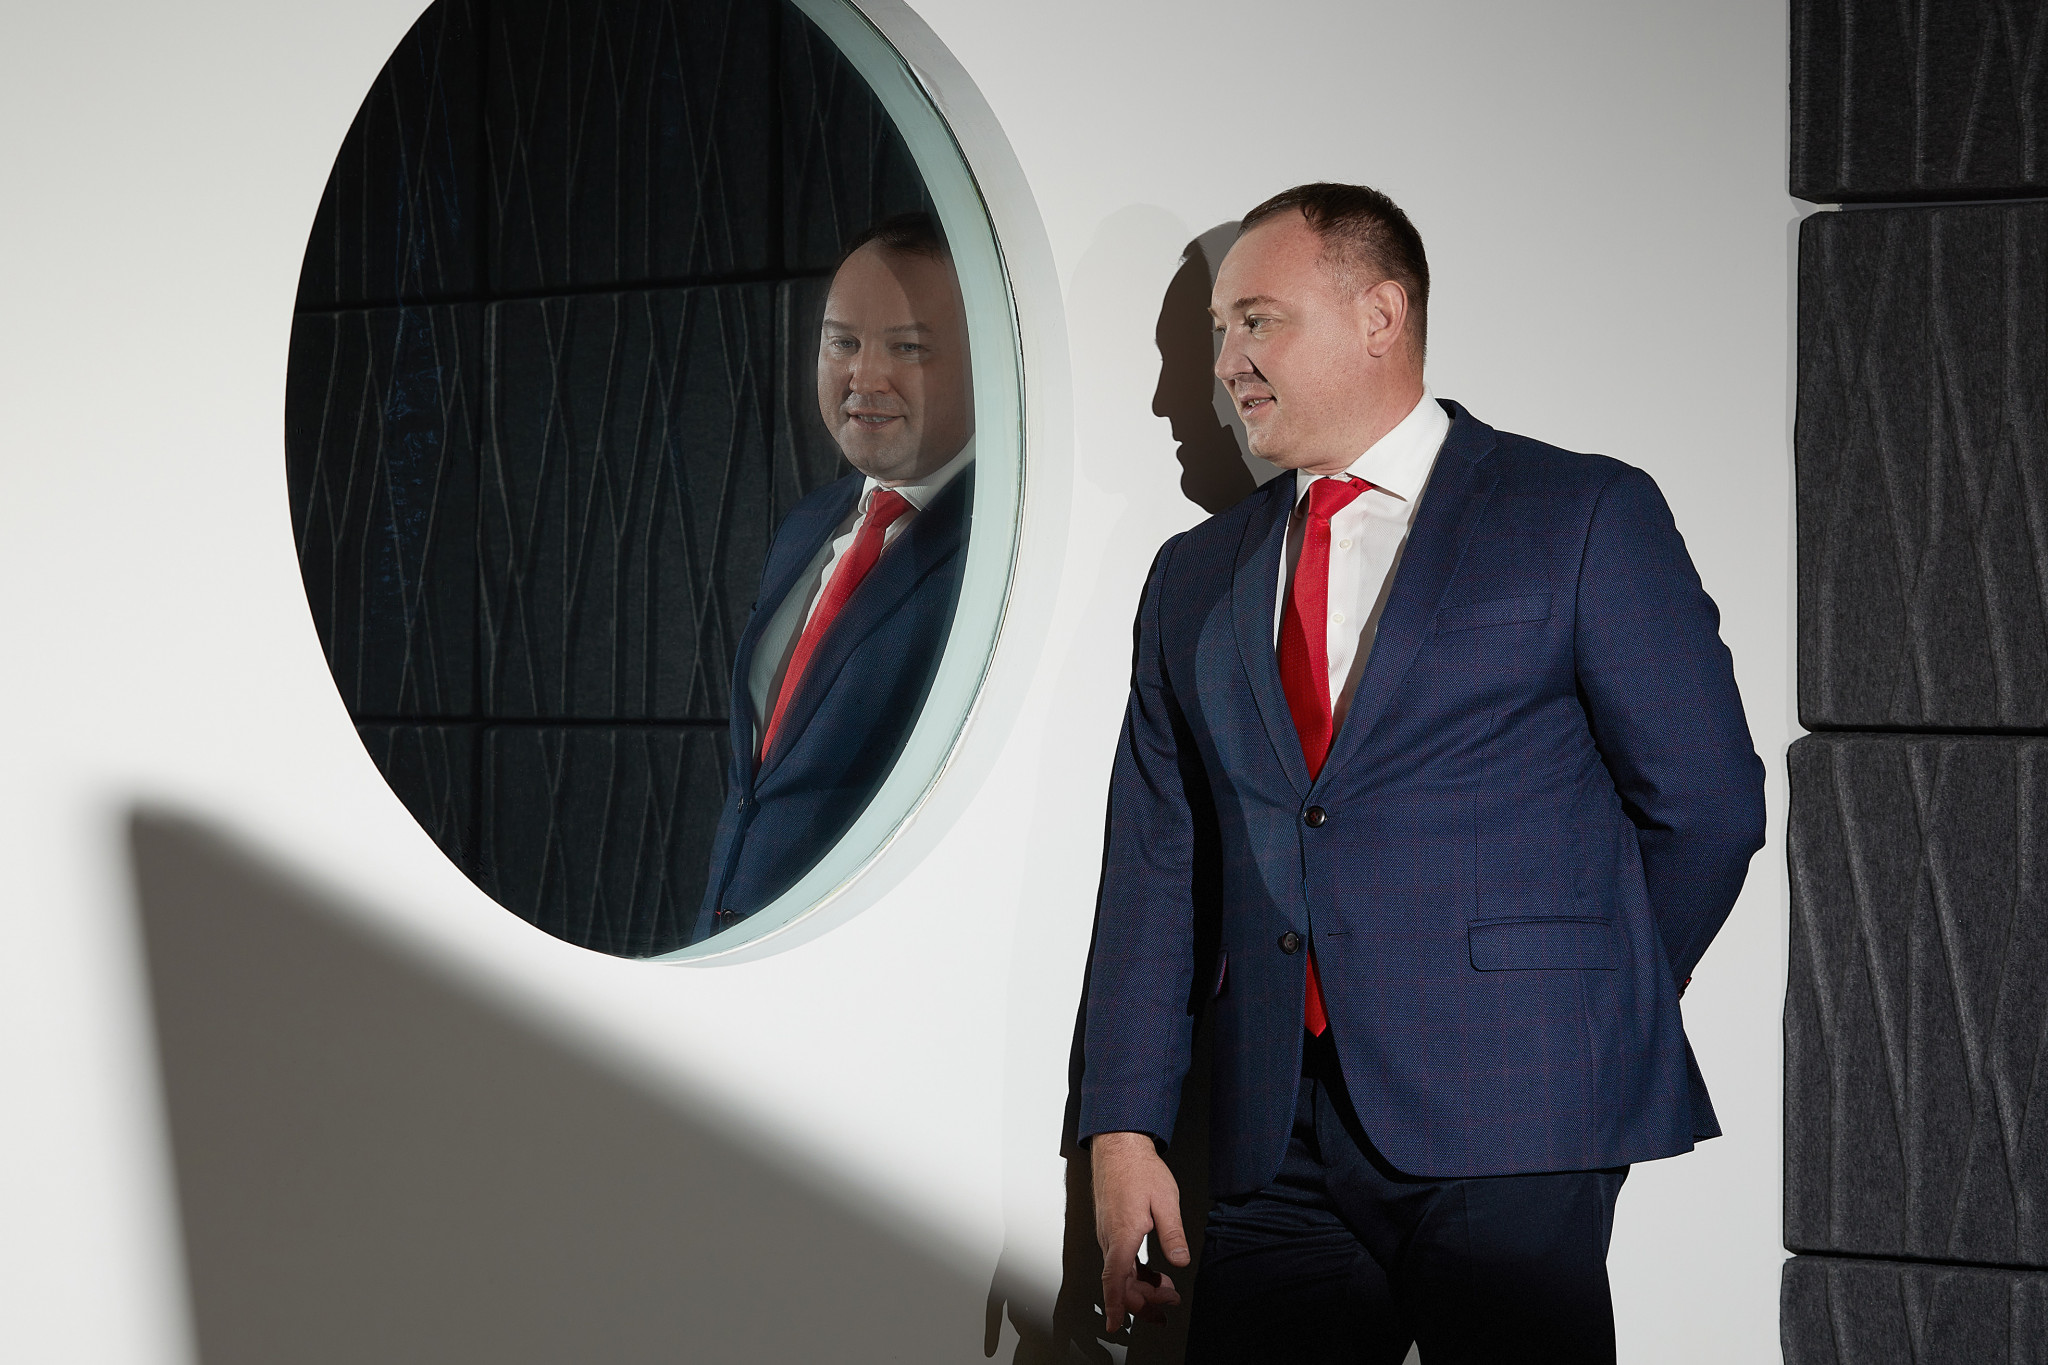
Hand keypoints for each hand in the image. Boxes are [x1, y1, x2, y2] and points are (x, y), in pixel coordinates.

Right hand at [1090, 1131, 1189, 1330]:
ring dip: (1141, 1286)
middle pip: (1120, 1282)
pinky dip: (1134, 1273)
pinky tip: (1151, 1272)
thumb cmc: (1138, 1168)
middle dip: (1143, 1300)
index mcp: (1122, 1233)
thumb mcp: (1165, 1199)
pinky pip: (1118, 1260)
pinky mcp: (1109, 1228)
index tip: (1116, 1325)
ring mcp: (1107, 1233)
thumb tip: (1180, 1260)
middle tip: (1170, 1302)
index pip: (1114, 1278)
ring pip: (1119, 1272)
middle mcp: (1109, 1237)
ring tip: (1167, 1289)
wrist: (1119, 1146)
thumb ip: (1173, 1233)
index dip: (1116, 1304)